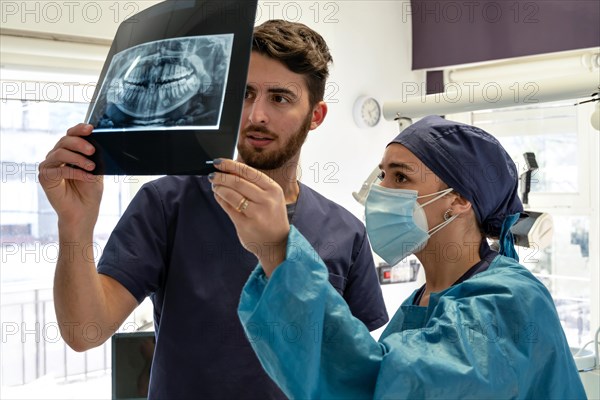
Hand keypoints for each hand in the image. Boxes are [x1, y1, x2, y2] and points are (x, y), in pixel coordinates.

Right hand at [38, 123, 102, 233]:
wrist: (84, 213)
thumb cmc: (90, 192)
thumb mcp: (96, 170)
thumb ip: (94, 156)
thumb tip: (98, 142)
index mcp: (69, 152)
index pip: (70, 135)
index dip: (79, 129)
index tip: (90, 128)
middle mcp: (56, 156)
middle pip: (64, 141)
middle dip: (80, 143)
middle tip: (93, 151)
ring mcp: (49, 166)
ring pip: (60, 152)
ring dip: (78, 157)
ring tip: (92, 166)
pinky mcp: (45, 177)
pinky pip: (59, 169)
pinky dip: (76, 171)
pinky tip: (89, 176)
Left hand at [210, 159, 288, 275]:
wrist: (278, 243)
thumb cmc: (271, 216)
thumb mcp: (271, 197)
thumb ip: (254, 184)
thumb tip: (229, 170)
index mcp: (274, 189)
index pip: (249, 172)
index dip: (231, 165)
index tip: (219, 162)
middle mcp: (267, 200)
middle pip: (238, 182)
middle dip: (221, 177)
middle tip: (212, 175)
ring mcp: (257, 213)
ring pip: (231, 194)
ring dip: (219, 188)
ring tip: (214, 185)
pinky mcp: (245, 224)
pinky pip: (228, 208)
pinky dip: (220, 199)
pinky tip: (218, 196)